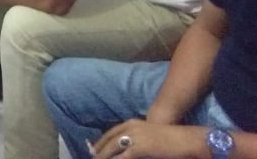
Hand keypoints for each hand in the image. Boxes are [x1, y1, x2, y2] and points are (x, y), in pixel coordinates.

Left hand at [90, 120, 206, 158]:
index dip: (101, 143)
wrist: (188, 139)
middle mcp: (129, 128)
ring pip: (111, 149)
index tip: (94, 150)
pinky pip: (121, 158)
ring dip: (103, 156)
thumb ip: (138, 141)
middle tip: (92, 157)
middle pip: (107, 140)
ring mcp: (134, 137)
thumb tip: (127, 149)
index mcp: (131, 123)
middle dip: (98, 151)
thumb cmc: (172, 139)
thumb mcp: (150, 136)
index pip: (110, 133)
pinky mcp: (139, 148)